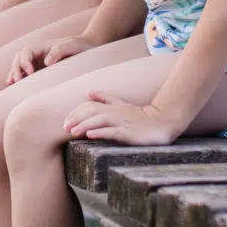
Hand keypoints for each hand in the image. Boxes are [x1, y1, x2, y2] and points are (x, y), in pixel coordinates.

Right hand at [6, 34, 94, 84]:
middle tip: (18, 81)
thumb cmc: (81, 46)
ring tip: (11, 84)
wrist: (89, 49)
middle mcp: (38, 55)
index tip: (31, 72)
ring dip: (14, 74)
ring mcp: (38, 63)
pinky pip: (26, 75)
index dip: (24, 61)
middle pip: (18, 58)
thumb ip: (59, 50)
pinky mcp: (41, 72)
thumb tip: (46, 62)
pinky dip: (19, 79)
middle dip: (16, 68)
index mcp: (43, 47)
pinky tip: (15, 87)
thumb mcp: (73, 45)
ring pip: (19, 67)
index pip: (26, 51)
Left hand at [64, 91, 184, 145]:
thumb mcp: (121, 104)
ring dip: (85, 125)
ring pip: (100, 121)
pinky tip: (90, 135)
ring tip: (72, 132)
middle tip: (64, 127)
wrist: (163, 122)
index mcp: (112, 106)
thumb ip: (105, 98)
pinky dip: (101, 132)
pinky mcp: (129, 133)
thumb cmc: (140, 115)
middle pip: (91, 112)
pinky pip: (113, 132)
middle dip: (76, 118)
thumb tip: (89, 92)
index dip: (76, 112)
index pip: (89, 106)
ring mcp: (122, 122)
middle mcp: (115, 112)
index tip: (66, 120)